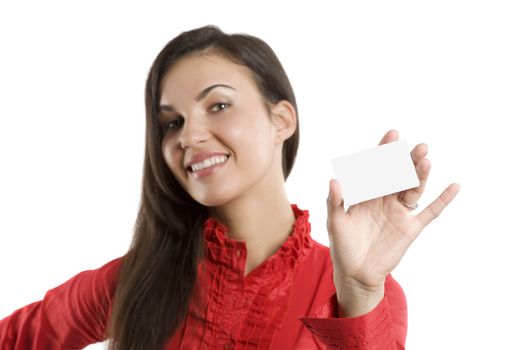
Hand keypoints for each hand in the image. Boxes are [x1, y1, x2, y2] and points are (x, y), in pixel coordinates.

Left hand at [326, 129, 459, 315]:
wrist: (355, 273)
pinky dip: (442, 200)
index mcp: (366, 194)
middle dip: (406, 160)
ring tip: (427, 159)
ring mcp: (399, 213)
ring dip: (421, 174)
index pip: (377, 168)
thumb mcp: (335, 222)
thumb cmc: (342, 246)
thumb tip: (334, 180)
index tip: (393, 134)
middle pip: (399, 175)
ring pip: (413, 188)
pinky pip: (430, 212)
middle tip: (416, 145)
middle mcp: (385, 199)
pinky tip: (455, 186)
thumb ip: (335, 201)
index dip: (384, 151)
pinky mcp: (411, 228)